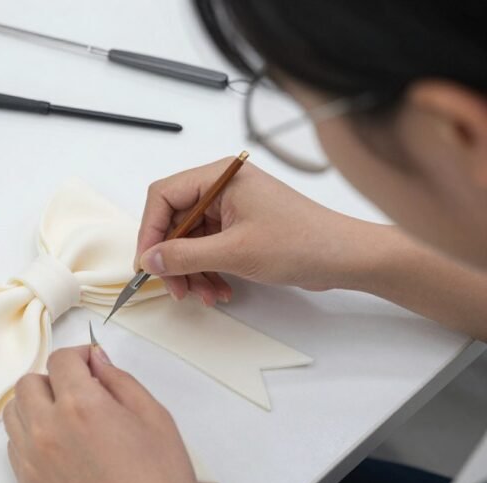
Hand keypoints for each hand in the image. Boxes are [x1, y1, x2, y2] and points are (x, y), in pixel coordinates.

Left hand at [3, 346, 214, 482]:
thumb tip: (97, 361)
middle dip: (54, 380)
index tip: (91, 365)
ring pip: (14, 412)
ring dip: (36, 406)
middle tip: (81, 392)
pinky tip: (61, 446)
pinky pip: (14, 445)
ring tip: (67, 419)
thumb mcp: (155, 418)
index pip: (61, 360)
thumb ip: (120, 381)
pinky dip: (30, 436)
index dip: (79, 356)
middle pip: (28, 383)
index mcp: (81, 406)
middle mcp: (48, 430)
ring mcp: (32, 460)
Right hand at [136, 157, 374, 304]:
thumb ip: (184, 255)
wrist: (345, 258)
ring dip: (190, 271)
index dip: (150, 231)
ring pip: (189, 241)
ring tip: (203, 295)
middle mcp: (222, 187)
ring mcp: (231, 208)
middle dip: (172, 259)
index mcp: (220, 177)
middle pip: (174, 222)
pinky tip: (219, 291)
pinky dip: (207, 272)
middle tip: (175, 288)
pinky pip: (207, 250)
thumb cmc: (302, 243)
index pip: (164, 197)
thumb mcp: (234, 252)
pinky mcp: (240, 228)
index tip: (147, 263)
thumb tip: (149, 260)